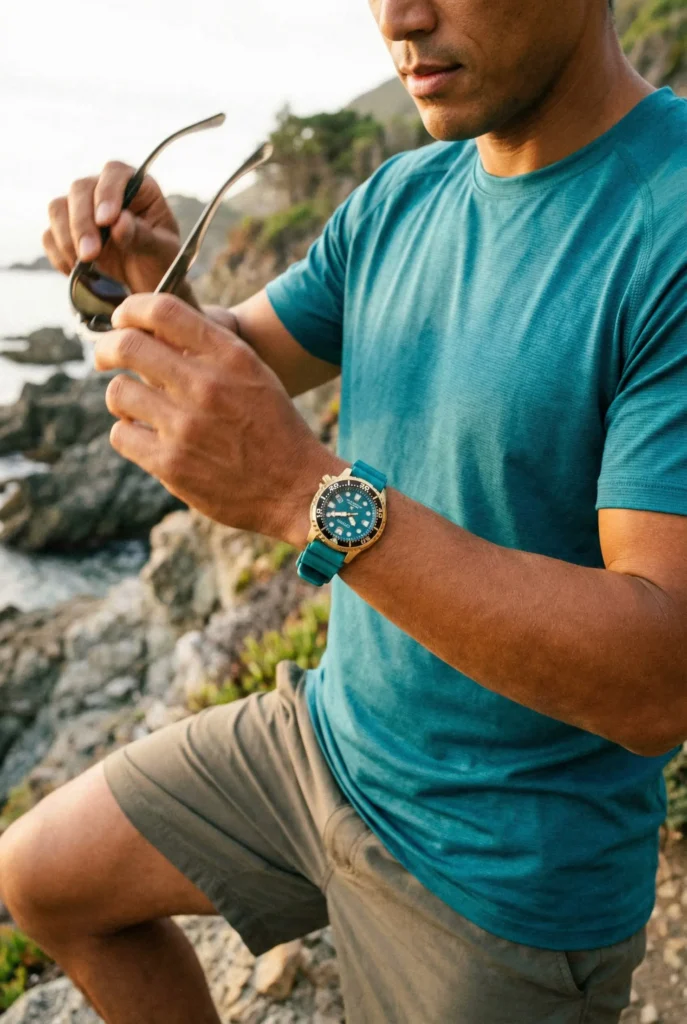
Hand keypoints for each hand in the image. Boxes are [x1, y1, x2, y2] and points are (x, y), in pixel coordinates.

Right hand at [43, 161, 182, 295]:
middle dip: (82, 223)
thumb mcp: (161, 252)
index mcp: (137, 187)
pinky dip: (60, 255)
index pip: (115, 173)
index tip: (106, 221)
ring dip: (66, 238)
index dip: (107, 192)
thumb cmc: (160, 263)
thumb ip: (143, 236)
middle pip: (80, 189)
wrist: (148, 285)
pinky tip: (77, 271)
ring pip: (58, 208)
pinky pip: (50, 236)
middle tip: (90, 255)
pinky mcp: (66, 231)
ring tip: (84, 264)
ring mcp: (83, 210)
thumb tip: (118, 222)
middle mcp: (106, 191)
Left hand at [93, 293, 344, 545]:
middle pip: (127, 345)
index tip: (123, 320)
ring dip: (121, 397)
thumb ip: (209, 350)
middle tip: (106, 357)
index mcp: (230, 356)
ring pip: (118, 392)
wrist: (297, 488)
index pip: (162, 309)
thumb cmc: (273, 428)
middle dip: (107, 349)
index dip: (130, 309)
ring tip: (136, 406)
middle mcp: (207, 385)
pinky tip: (146, 437)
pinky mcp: (171, 464)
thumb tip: (150, 330)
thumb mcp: (253, 374)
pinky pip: (121, 435)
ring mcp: (186, 426)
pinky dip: (128, 434)